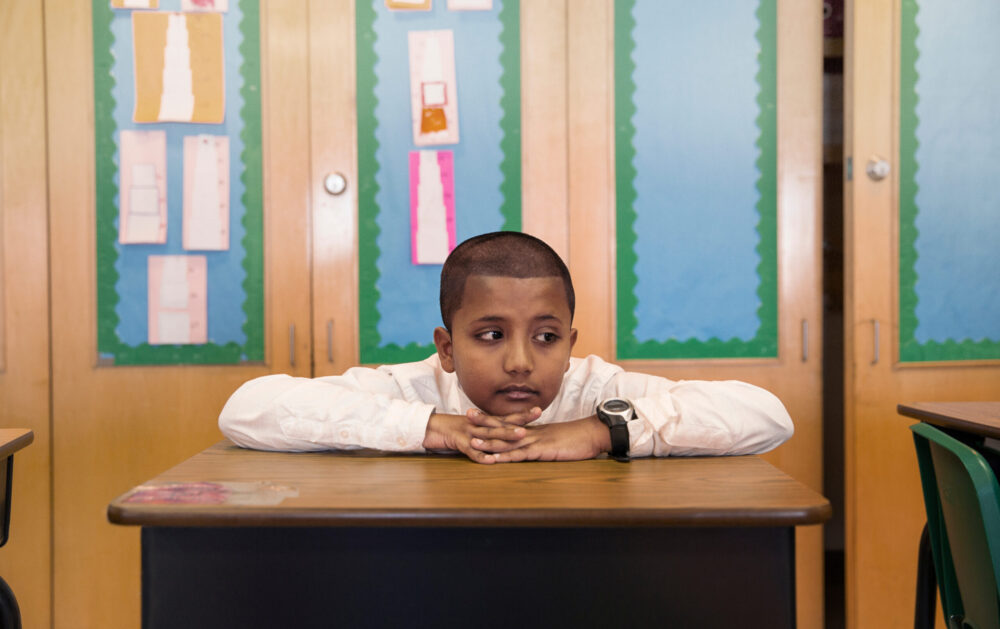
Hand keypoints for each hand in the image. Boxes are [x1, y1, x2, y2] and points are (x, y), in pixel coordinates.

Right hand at [422, 407, 541, 463]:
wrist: (429, 428)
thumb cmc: (452, 431)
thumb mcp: (472, 431)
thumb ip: (487, 434)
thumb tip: (504, 439)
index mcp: (483, 423)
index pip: (506, 418)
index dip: (522, 414)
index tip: (539, 410)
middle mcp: (479, 426)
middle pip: (502, 422)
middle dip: (520, 419)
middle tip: (538, 414)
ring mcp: (470, 434)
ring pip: (491, 435)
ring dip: (506, 436)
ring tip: (521, 436)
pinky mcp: (458, 443)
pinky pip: (472, 451)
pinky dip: (481, 456)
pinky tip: (491, 461)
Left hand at [469, 415, 611, 461]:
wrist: (594, 434)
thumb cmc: (579, 438)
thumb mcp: (557, 439)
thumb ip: (544, 440)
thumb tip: (535, 444)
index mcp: (534, 429)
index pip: (509, 422)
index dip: (493, 418)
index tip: (477, 413)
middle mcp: (532, 432)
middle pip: (504, 426)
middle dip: (484, 422)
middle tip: (466, 416)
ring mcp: (536, 441)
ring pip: (508, 441)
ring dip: (489, 442)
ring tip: (472, 441)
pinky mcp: (543, 451)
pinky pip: (521, 454)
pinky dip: (506, 457)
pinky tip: (494, 459)